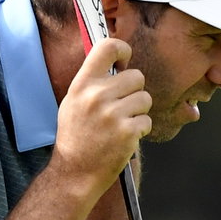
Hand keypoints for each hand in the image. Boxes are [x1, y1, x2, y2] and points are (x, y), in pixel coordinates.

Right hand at [50, 38, 151, 193]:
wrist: (75, 173)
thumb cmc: (76, 137)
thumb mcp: (73, 102)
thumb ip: (92, 81)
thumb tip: (116, 61)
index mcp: (82, 85)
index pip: (108, 47)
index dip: (123, 50)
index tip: (124, 62)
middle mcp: (97, 96)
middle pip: (136, 76)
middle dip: (134, 91)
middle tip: (122, 106)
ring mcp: (113, 114)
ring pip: (145, 99)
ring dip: (138, 112)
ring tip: (121, 124)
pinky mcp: (128, 132)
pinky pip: (147, 120)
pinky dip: (140, 130)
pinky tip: (125, 138)